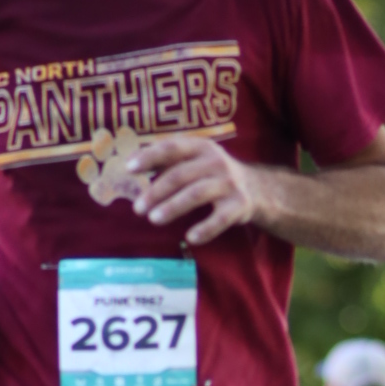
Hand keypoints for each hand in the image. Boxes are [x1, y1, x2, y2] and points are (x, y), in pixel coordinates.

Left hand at [128, 135, 268, 247]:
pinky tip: (190, 237)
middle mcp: (215, 162)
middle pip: (180, 175)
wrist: (255, 188)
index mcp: (200, 147)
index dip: (149, 157)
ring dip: (173, 207)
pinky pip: (220, 219)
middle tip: (137, 208)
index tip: (129, 169)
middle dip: (156, 192)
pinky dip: (205, 228)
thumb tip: (130, 166)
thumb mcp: (192, 160)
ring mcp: (229, 183)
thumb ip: (164, 161)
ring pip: (196, 194)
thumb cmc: (211, 174)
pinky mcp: (239, 205)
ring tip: (153, 219)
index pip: (171, 148)